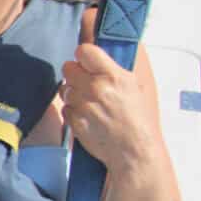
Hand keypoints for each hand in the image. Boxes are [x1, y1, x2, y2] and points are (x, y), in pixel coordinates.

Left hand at [60, 43, 158, 174]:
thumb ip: (111, 69)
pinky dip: (73, 111)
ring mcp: (83, 105)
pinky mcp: (75, 121)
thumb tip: (95, 55)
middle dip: (75, 74)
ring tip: (90, 103)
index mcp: (112, 76)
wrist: (132, 149)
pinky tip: (88, 117)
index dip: (83, 56)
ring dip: (73, 93)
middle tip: (86, 83)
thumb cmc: (136, 119)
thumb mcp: (132, 85)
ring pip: (64, 89)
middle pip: (68, 68)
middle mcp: (96, 88)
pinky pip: (65, 108)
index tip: (86, 61)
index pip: (84, 51)